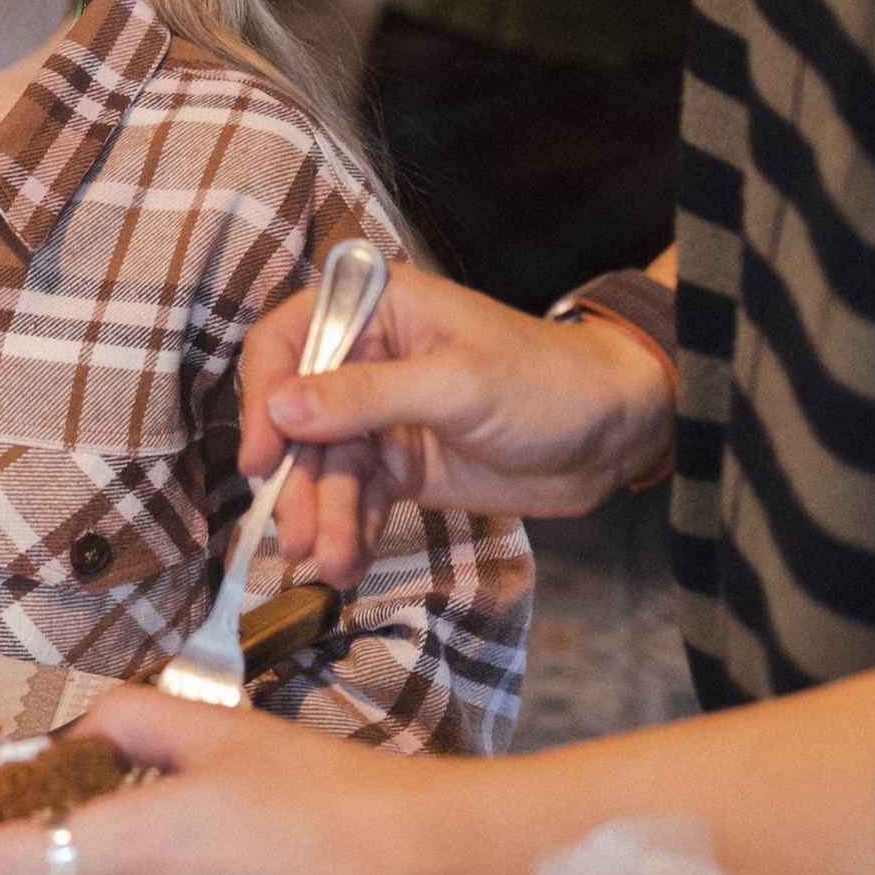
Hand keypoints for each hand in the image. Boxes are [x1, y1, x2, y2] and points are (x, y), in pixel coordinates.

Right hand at [239, 260, 674, 583]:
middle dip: (300, 480)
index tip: (261, 457)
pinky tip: (348, 562)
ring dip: (324, 516)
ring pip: (328, 467)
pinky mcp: (402, 463)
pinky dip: (351, 529)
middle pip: (301, 418)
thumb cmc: (545, 383)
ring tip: (330, 566)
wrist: (613, 435)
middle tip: (299, 536)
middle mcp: (366, 356)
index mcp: (376, 309)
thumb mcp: (456, 385)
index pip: (288, 341)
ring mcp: (382, 414)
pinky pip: (359, 497)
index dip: (265, 397)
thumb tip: (281, 407)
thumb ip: (366, 396)